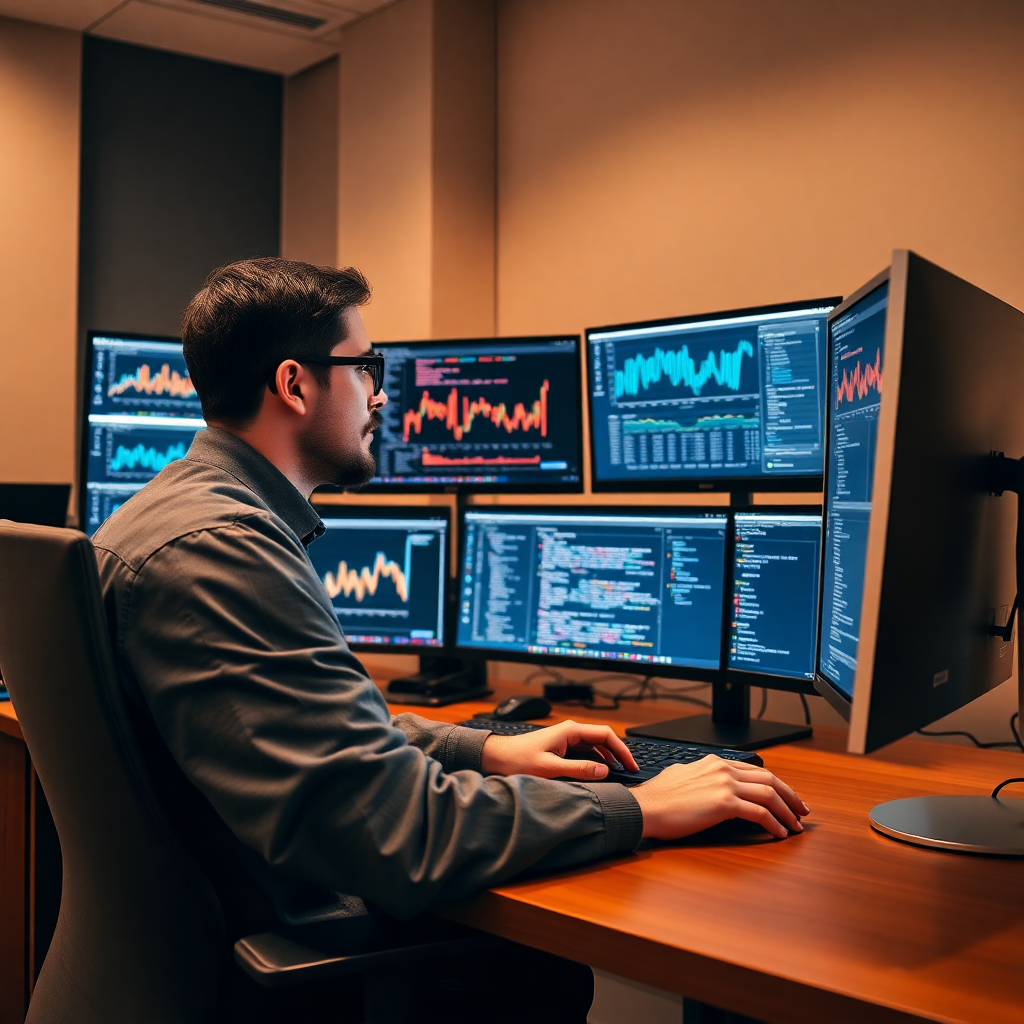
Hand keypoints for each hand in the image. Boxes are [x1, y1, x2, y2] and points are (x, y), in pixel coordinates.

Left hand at [480, 720, 639, 780]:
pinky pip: (586, 750)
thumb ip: (578, 769)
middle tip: (632, 770)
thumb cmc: (519, 760)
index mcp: (570, 731)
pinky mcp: (562, 746)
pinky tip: (601, 772)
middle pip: (603, 738)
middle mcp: (571, 731)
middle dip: (619, 753)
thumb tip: (604, 771)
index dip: (622, 750)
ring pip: (596, 745)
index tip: (631, 764)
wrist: (498, 757)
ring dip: (609, 757)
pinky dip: (597, 760)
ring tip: (621, 773)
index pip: (606, 734)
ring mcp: (566, 738)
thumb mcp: (550, 768)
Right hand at [631, 755, 808, 839]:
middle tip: (801, 810)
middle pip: (769, 779)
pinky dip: (773, 824)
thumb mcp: (682, 776)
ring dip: (787, 811)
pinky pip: (759, 813)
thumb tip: (705, 784)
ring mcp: (725, 785)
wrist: (646, 807)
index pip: (754, 770)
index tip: (785, 796)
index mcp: (714, 762)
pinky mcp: (724, 803)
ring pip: (769, 794)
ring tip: (796, 825)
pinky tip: (779, 834)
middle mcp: (723, 769)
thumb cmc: (659, 798)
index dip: (775, 784)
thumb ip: (700, 776)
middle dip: (790, 795)